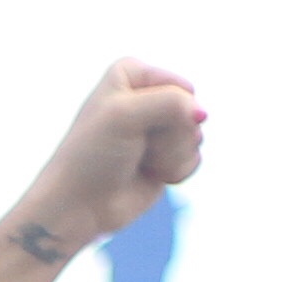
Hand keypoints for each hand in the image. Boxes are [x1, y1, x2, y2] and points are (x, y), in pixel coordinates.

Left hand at [10, 59, 204, 263]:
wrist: (78, 207)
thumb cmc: (92, 157)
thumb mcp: (125, 115)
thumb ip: (172, 102)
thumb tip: (204, 114)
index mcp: (132, 74)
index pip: (181, 87)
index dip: (164, 112)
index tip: (127, 126)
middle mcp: (147, 96)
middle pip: (191, 112)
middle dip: (168, 136)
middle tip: (134, 147)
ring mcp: (158, 128)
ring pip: (195, 136)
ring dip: (170, 155)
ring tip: (139, 161)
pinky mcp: (166, 157)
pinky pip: (195, 158)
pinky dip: (176, 171)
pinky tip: (151, 175)